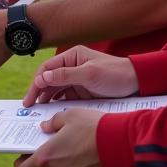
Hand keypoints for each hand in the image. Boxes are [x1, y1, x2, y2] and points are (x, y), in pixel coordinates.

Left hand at [14, 107, 114, 166]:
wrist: (125, 148)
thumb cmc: (96, 128)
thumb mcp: (71, 116)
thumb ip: (54, 123)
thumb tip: (45, 128)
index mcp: (47, 158)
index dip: (23, 166)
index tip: (26, 160)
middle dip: (54, 166)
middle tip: (65, 152)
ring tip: (84, 157)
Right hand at [22, 45, 138, 104]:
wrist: (137, 83)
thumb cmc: (115, 74)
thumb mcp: (89, 74)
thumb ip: (65, 76)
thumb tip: (43, 77)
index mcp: (72, 56)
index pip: (47, 68)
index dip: (36, 82)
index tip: (30, 97)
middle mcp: (71, 66)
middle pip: (48, 78)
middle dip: (38, 91)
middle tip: (29, 106)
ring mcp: (76, 79)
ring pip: (55, 88)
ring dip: (46, 97)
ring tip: (38, 110)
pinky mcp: (82, 91)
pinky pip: (65, 96)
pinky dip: (57, 102)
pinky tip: (52, 110)